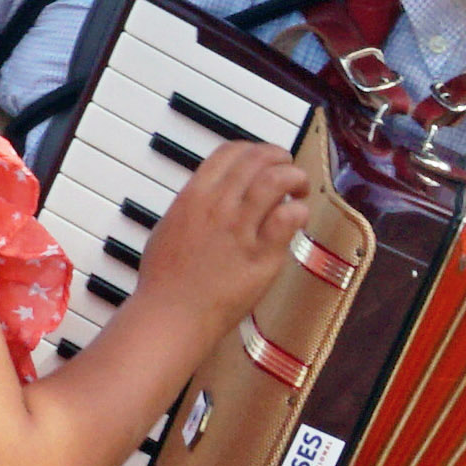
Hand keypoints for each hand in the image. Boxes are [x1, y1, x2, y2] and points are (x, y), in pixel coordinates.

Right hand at [131, 144, 307, 338]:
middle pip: (257, 159)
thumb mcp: (170, 227)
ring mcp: (240, 229)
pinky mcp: (260, 256)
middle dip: (279, 157)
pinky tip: (297, 218)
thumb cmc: (167, 280)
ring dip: (294, 178)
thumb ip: (192, 206)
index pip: (230, 151)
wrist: (172, 315)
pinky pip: (288, 219)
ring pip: (276, 180)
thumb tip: (210, 194)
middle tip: (288, 169)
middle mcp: (218, 206)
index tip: (262, 159)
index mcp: (194, 195)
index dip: (252, 150)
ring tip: (299, 189)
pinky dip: (298, 211)